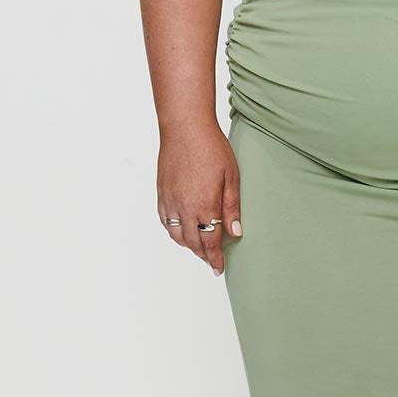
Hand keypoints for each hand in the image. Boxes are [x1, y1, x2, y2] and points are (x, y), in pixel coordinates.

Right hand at [157, 121, 240, 275]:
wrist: (184, 128)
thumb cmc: (211, 148)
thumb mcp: (231, 177)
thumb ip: (232, 207)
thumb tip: (235, 233)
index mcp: (204, 206)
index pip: (210, 242)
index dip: (215, 258)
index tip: (220, 268)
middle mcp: (184, 208)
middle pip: (193, 243)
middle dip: (204, 255)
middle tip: (212, 262)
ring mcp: (170, 201)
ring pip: (177, 235)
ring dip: (189, 246)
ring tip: (200, 249)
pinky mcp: (162, 193)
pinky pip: (165, 221)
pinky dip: (174, 232)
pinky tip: (182, 231)